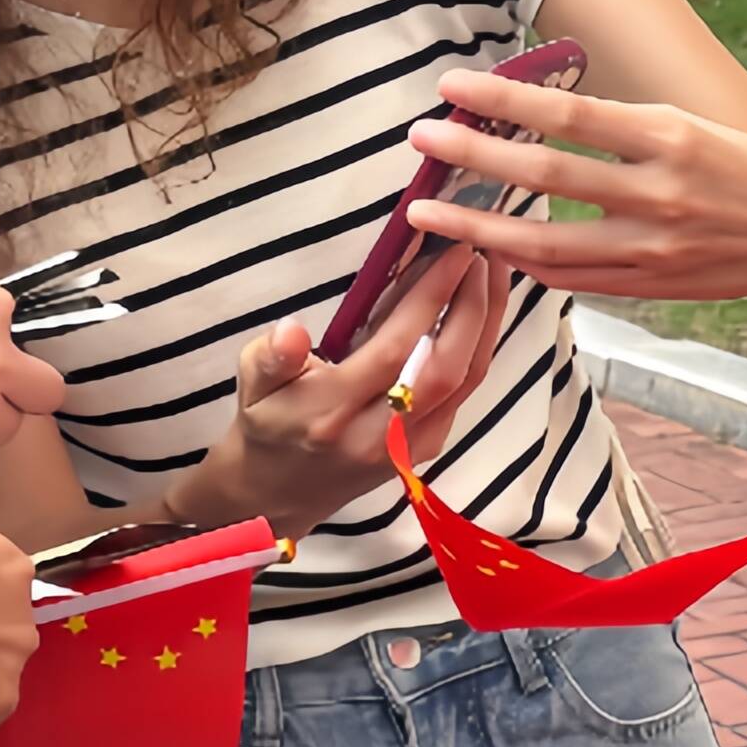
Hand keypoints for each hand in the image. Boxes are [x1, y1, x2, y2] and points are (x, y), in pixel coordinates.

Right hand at [185, 236, 510, 535]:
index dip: (428, 300)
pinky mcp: (425, 447)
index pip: (393, 350)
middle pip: (446, 369)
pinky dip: (480, 345)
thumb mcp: (251, 385)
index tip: (452, 253)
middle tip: (483, 252)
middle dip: (473, 307)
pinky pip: (464, 392)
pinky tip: (483, 308)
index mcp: (332, 413)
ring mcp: (408, 447)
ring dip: (486, 323)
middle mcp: (378, 436)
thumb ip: (271, 357)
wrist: (277, 494)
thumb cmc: (267, 424)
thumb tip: (291, 330)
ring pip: (466, 382)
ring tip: (494, 270)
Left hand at [396, 70, 746, 307]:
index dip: (505, 99)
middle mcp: (660, 193)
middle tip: (421, 139)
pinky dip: (522, 264)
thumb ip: (623, 126)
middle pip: (546, 176)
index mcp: (672, 137)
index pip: (571, 114)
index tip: (453, 85)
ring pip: (544, 243)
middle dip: (474, 157)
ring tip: (427, 212)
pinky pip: (570, 278)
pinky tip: (484, 249)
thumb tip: (540, 112)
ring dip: (477, 227)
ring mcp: (652, 248)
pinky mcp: (649, 287)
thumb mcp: (695, 124)